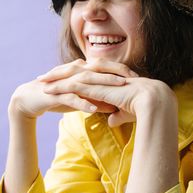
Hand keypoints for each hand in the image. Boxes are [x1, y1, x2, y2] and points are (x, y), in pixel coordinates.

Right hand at [9, 58, 136, 119]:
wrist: (30, 99)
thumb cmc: (59, 96)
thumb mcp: (81, 99)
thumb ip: (97, 100)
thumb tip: (115, 107)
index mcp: (82, 70)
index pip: (105, 67)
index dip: (121, 70)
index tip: (138, 78)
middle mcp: (75, 71)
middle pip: (98, 69)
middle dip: (117, 73)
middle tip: (133, 79)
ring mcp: (65, 81)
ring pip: (87, 80)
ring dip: (104, 84)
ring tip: (119, 89)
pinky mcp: (55, 92)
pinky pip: (71, 97)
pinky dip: (82, 103)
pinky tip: (93, 109)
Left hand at [42, 60, 176, 126]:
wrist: (152, 103)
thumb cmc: (142, 108)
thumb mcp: (125, 112)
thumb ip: (117, 115)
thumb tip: (111, 121)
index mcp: (108, 78)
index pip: (85, 74)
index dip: (72, 76)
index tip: (60, 79)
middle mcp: (102, 75)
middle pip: (75, 70)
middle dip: (59, 72)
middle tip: (44, 75)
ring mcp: (99, 79)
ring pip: (71, 75)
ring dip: (55, 78)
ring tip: (40, 81)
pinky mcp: (96, 87)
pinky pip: (73, 85)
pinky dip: (59, 87)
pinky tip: (48, 90)